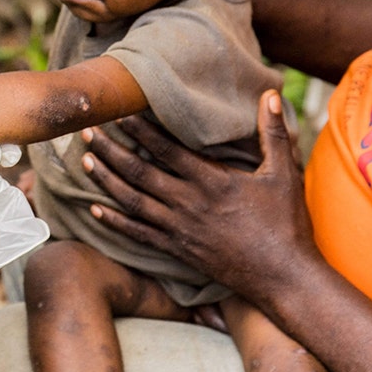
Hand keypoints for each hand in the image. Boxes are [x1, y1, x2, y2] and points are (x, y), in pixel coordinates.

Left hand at [81, 91, 319, 301]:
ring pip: (133, 202)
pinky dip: (115, 221)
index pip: (166, 150)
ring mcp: (180, 230)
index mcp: (212, 182)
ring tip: (85, 161)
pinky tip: (95, 209)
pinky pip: (138, 235)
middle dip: (110, 151)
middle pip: (139, 173)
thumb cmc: (287, 224)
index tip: (118, 113)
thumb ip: (273, 133)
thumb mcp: (284, 174)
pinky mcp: (177, 251)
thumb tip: (270, 94)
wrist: (285, 278)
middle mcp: (189, 204)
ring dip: (106, 180)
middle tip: (87, 131)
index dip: (139, 131)